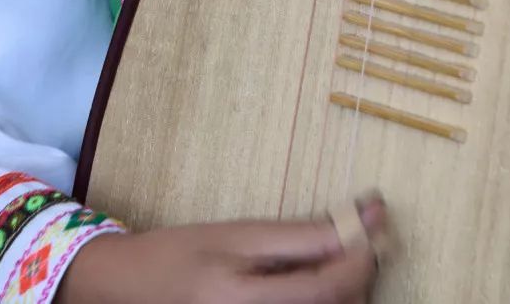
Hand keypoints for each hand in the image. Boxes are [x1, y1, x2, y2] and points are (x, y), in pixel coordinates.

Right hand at [58, 197, 387, 303]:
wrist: (130, 290)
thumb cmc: (179, 255)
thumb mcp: (237, 236)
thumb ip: (298, 237)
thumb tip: (357, 218)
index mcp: (248, 302)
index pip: (330, 287)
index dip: (364, 252)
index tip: (378, 214)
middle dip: (362, 268)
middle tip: (364, 226)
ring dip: (348, 285)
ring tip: (340, 248)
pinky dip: (324, 299)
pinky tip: (318, 276)